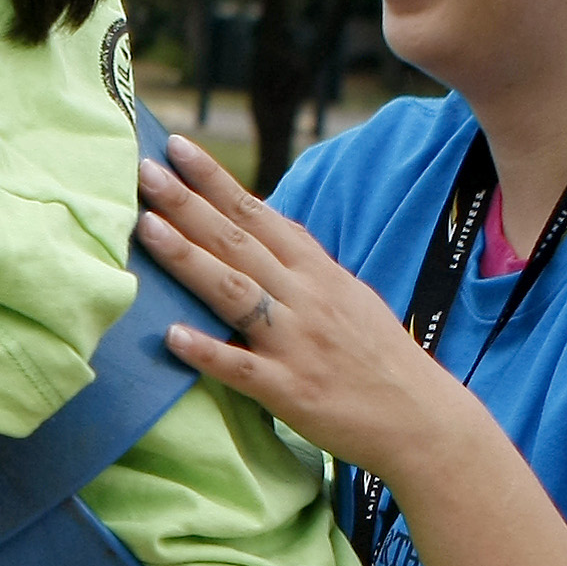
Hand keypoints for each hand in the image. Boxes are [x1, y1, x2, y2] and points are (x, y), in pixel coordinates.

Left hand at [137, 134, 474, 489]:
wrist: (421, 418)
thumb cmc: (375, 357)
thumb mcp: (345, 295)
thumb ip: (301, 264)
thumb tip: (260, 227)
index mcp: (317, 272)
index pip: (257, 215)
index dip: (215, 180)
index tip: (176, 146)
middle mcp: (306, 297)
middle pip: (238, 242)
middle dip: (188, 204)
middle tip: (145, 171)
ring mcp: (297, 343)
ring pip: (234, 292)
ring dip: (188, 258)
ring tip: (146, 228)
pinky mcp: (291, 390)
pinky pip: (241, 368)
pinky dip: (206, 350)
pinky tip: (171, 335)